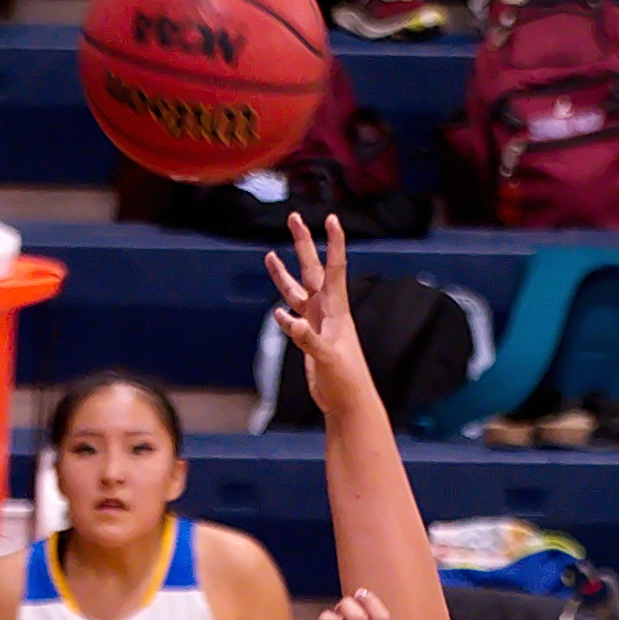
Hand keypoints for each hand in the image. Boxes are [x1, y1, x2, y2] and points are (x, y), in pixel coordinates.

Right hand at [265, 214, 368, 408]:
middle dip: (303, 243)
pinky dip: (283, 310)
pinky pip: (293, 316)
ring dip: (285, 273)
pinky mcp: (309, 336)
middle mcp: (327, 310)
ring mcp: (317, 322)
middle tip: (295, 219)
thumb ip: (307, 338)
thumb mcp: (327, 358)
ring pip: (298, 289)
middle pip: (313, 268)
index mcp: (336, 309)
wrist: (347, 400)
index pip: (336, 267)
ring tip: (271, 254)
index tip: (332, 219)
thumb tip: (285, 318)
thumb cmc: (345, 379)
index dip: (334, 243)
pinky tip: (276, 307)